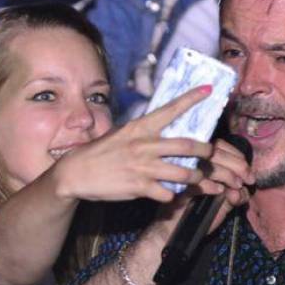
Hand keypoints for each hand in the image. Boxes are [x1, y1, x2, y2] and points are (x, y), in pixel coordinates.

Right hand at [53, 86, 215, 202]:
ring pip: (184, 173)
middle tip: (210, 153)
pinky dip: (173, 195)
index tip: (209, 89)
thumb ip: (143, 132)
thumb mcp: (122, 133)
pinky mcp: (139, 187)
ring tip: (196, 178)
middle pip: (188, 145)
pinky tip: (170, 194)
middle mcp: (145, 145)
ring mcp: (143, 167)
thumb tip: (163, 126)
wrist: (75, 173)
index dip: (192, 98)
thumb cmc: (100, 152)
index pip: (171, 109)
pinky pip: (168, 193)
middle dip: (205, 150)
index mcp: (140, 127)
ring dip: (195, 177)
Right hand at [151, 136, 253, 240]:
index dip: (237, 156)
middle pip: (215, 152)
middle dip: (238, 165)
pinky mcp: (177, 190)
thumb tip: (245, 187)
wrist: (176, 232)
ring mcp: (182, 174)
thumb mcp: (224, 203)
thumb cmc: (198, 214)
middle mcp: (189, 162)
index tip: (248, 172)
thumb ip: (236, 194)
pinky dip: (211, 185)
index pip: (219, 145)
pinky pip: (196, 182)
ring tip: (236, 188)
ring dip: (227, 174)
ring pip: (207, 164)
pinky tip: (219, 192)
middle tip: (249, 179)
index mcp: (200, 159)